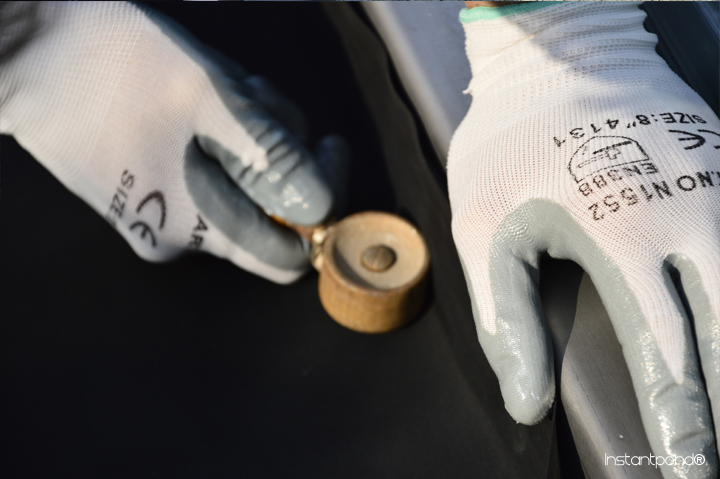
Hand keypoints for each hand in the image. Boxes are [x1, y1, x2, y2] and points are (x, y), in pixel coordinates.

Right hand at [0, 2, 340, 282]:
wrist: (27, 50)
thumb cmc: (115, 65)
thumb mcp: (212, 99)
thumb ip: (271, 159)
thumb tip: (323, 205)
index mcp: (199, 226)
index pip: (293, 252)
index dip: (323, 202)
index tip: (329, 147)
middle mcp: (179, 239)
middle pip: (270, 215)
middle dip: (284, 157)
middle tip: (262, 102)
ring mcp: (157, 219)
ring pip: (242, 190)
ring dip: (254, 140)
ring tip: (222, 92)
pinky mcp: (144, 196)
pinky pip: (209, 179)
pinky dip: (224, 142)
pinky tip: (202, 103)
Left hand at [450, 2, 719, 476]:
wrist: (554, 54)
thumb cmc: (512, 143)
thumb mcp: (486, 227)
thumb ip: (507, 316)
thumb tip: (526, 400)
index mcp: (623, 237)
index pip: (665, 351)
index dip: (679, 419)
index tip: (686, 463)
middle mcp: (689, 216)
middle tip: (719, 453)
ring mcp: (719, 186)